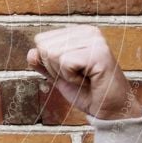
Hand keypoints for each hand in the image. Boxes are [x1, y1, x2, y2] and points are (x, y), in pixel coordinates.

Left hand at [26, 26, 141, 119]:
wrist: (110, 111)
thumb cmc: (87, 93)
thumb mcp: (59, 77)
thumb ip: (44, 64)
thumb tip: (31, 53)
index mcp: (78, 33)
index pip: (41, 40)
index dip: (50, 63)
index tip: (72, 71)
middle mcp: (87, 31)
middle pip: (45, 47)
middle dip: (56, 69)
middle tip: (79, 77)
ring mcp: (95, 40)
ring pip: (53, 54)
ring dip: (65, 74)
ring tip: (85, 78)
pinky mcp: (99, 53)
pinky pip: (65, 63)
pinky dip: (72, 78)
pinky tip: (89, 80)